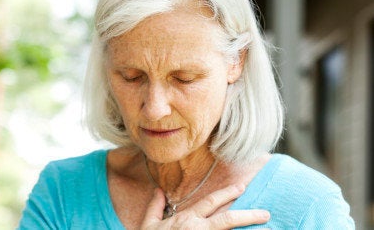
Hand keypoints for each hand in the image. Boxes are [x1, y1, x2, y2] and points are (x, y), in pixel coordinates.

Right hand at [140, 184, 269, 229]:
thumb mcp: (148, 224)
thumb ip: (155, 206)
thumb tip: (158, 191)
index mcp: (186, 219)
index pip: (210, 202)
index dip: (226, 194)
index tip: (241, 188)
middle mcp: (197, 228)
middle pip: (227, 220)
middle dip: (248, 215)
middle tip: (265, 213)